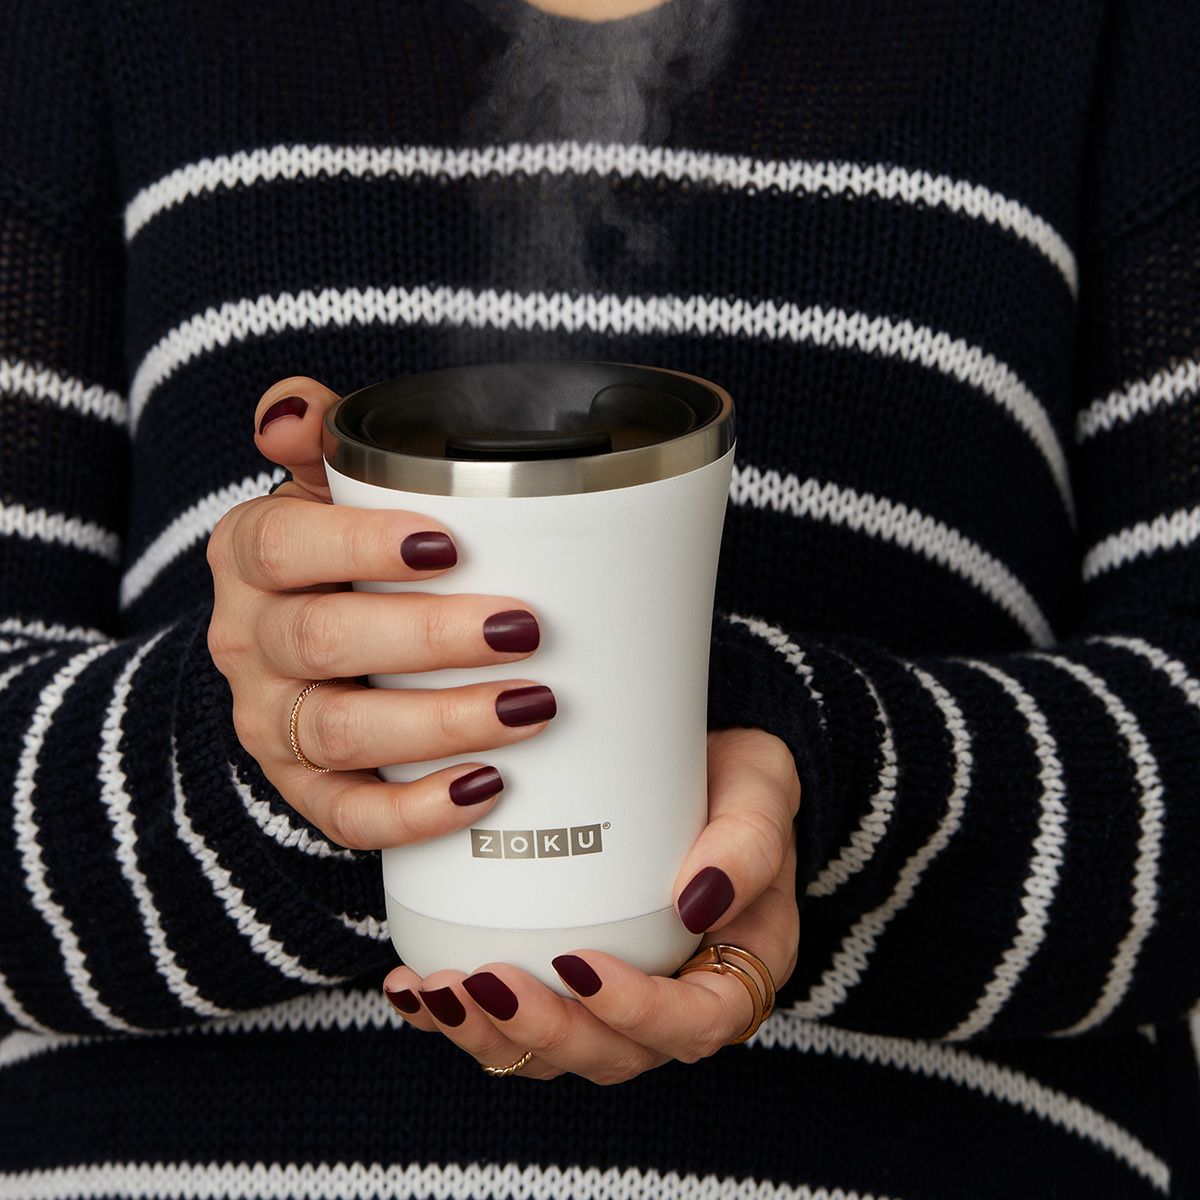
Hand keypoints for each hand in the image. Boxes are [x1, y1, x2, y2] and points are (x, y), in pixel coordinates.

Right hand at [205, 376, 557, 849]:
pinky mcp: (301, 787)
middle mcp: (247, 640)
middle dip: (430, 639)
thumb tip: (292, 409)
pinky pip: (346, 815)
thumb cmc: (339, 556)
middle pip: (324, 642)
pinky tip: (487, 788)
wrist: (300, 647)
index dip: (358, 546)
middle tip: (523, 628)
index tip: (448, 544)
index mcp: (251, 555)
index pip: (283, 545)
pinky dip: (415, 812)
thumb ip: (322, 439)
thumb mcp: (324, 487)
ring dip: (442, 723)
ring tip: (532, 707)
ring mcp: (270, 721)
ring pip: (340, 732)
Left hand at [382, 726, 799, 1082]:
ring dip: (491, 1036)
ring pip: (558, 1053)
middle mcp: (678, 999)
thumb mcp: (764, 790)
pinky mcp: (568, 982)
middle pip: (615, 1054)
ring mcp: (619, 999)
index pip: (698, 1023)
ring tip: (438, 990)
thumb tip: (698, 899)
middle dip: (544, 1031)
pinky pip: (518, 1023)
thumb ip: (748, 842)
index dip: (639, 1012)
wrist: (694, 768)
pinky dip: (463, 1016)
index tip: (580, 964)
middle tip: (487, 983)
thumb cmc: (739, 784)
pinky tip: (415, 989)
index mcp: (738, 969)